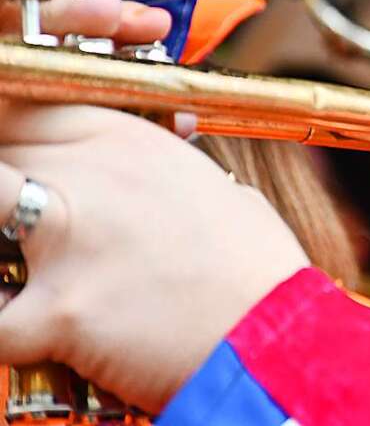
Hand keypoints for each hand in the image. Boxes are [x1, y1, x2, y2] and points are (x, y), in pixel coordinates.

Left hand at [0, 102, 309, 411]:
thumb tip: (169, 153)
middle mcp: (90, 175)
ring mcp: (67, 238)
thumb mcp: (215, 188)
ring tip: (18, 265)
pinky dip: (8, 327)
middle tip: (26, 223)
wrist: (274, 332)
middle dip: (6, 188)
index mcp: (127, 140)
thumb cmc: (256, 266)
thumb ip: (168, 164)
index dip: (18, 136)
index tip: (25, 160)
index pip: (30, 107)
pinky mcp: (58, 310)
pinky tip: (34, 331)